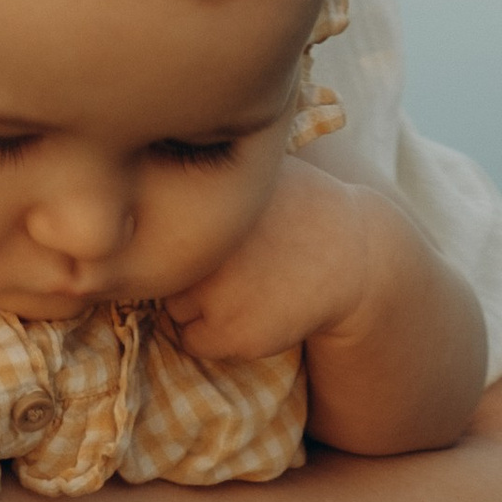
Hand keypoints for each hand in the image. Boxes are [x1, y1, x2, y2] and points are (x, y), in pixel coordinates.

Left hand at [161, 167, 402, 371]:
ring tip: (239, 288)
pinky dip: (212, 335)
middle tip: (229, 265)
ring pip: (172, 309)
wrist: (350, 255)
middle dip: (185, 271)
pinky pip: (193, 342)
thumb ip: (203, 165)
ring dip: (194, 305)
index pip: (150, 227)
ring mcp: (214, 293)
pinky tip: (247, 313)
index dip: (175, 234)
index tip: (203, 236)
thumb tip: (151, 159)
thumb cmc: (299, 205)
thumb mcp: (252, 167)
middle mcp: (201, 246)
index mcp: (199, 202)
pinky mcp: (231, 334)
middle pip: (160, 270)